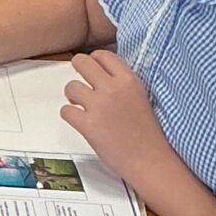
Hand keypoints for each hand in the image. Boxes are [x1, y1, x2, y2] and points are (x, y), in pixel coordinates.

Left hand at [61, 49, 170, 190]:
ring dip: (72, 97)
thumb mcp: (141, 97)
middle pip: (82, 62)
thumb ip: (123, 84)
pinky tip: (79, 121)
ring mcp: (99, 106)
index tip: (93, 70)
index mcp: (129, 80)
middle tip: (80, 82)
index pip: (102, 55)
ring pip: (70, 87)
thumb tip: (103, 76)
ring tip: (80, 106)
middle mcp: (113, 88)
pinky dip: (70, 116)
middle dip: (77, 71)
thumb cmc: (147, 134)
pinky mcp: (88, 125)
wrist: (150, 160)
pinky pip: (66, 111)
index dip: (94, 61)